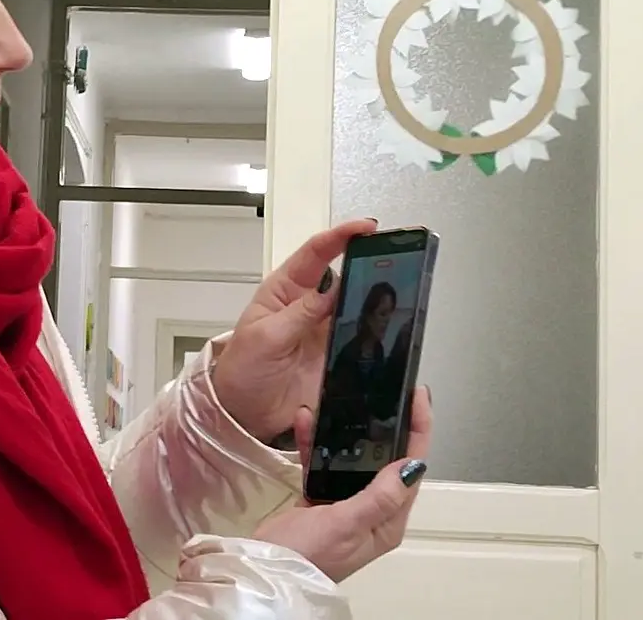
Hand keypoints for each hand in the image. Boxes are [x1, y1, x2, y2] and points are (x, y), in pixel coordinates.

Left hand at [212, 218, 376, 440]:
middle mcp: (308, 305)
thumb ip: (300, 314)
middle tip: (396, 254)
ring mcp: (324, 330)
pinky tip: (390, 325)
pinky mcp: (336, 355)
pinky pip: (362, 337)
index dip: (340, 237)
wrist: (244, 414)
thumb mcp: (266, 337)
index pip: (314, 254)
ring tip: (400, 287)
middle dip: (367, 261)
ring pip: (356, 304)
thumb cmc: (242, 370)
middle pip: (343, 274)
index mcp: (283, 291)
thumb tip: (332, 288)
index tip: (366, 228)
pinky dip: (376, 330)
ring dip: (375, 295)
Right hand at [253, 386, 431, 581]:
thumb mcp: (346, 524)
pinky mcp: (320, 501)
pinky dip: (316, 445)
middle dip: (388, 428)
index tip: (418, 398)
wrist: (267, 569)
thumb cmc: (307, 554)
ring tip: (342, 402)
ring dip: (347, 433)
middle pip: (387, 462)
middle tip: (389, 395)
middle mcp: (372, 513)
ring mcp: (346, 506)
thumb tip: (412, 466)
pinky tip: (307, 424)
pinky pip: (324, 466)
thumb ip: (379, 496)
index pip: (412, 470)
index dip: (418, 432)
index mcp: (387, 522)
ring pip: (354, 461)